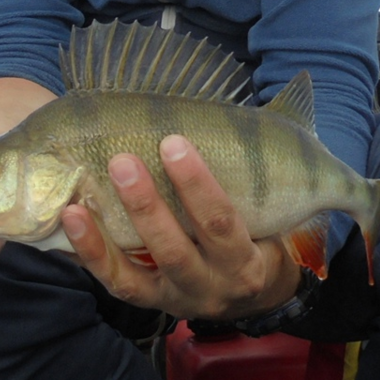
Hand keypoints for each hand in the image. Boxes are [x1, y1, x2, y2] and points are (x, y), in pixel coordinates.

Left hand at [60, 134, 301, 320]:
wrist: (254, 294)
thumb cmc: (261, 231)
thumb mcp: (277, 207)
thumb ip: (274, 157)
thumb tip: (305, 79)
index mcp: (246, 261)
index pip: (222, 222)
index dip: (197, 184)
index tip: (173, 140)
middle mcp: (210, 284)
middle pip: (175, 249)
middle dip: (147, 206)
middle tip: (122, 160)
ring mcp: (175, 296)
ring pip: (137, 271)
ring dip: (108, 232)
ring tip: (84, 193)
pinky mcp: (148, 300)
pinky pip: (116, 282)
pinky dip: (91, 252)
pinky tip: (74, 219)